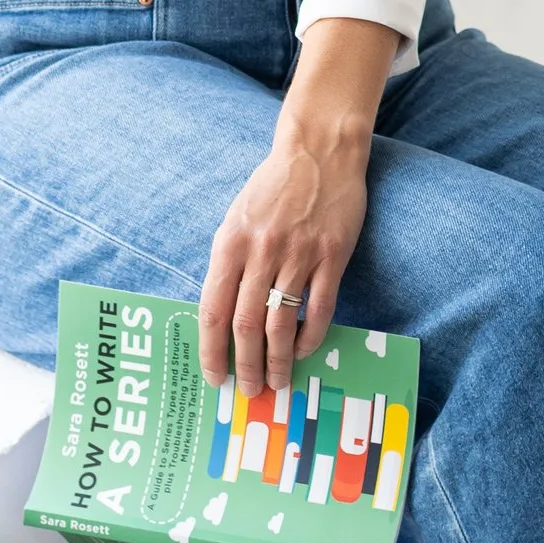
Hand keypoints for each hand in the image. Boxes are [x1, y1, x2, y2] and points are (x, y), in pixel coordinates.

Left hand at [198, 23, 396, 391]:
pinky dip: (310, 336)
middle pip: (245, 325)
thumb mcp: (237, 219)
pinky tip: (305, 350)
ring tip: (277, 381)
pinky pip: (319, 308)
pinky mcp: (332, 254)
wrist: (319, 151)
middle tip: (249, 391)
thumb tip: (222, 318)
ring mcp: (298, 254)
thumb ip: (230, 264)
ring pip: (281, 323)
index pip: (212, 310)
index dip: (211, 351)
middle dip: (245, 366)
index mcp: (230, 243)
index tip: (215, 377)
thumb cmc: (274, 188)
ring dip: (277, 360)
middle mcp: (260, 251)